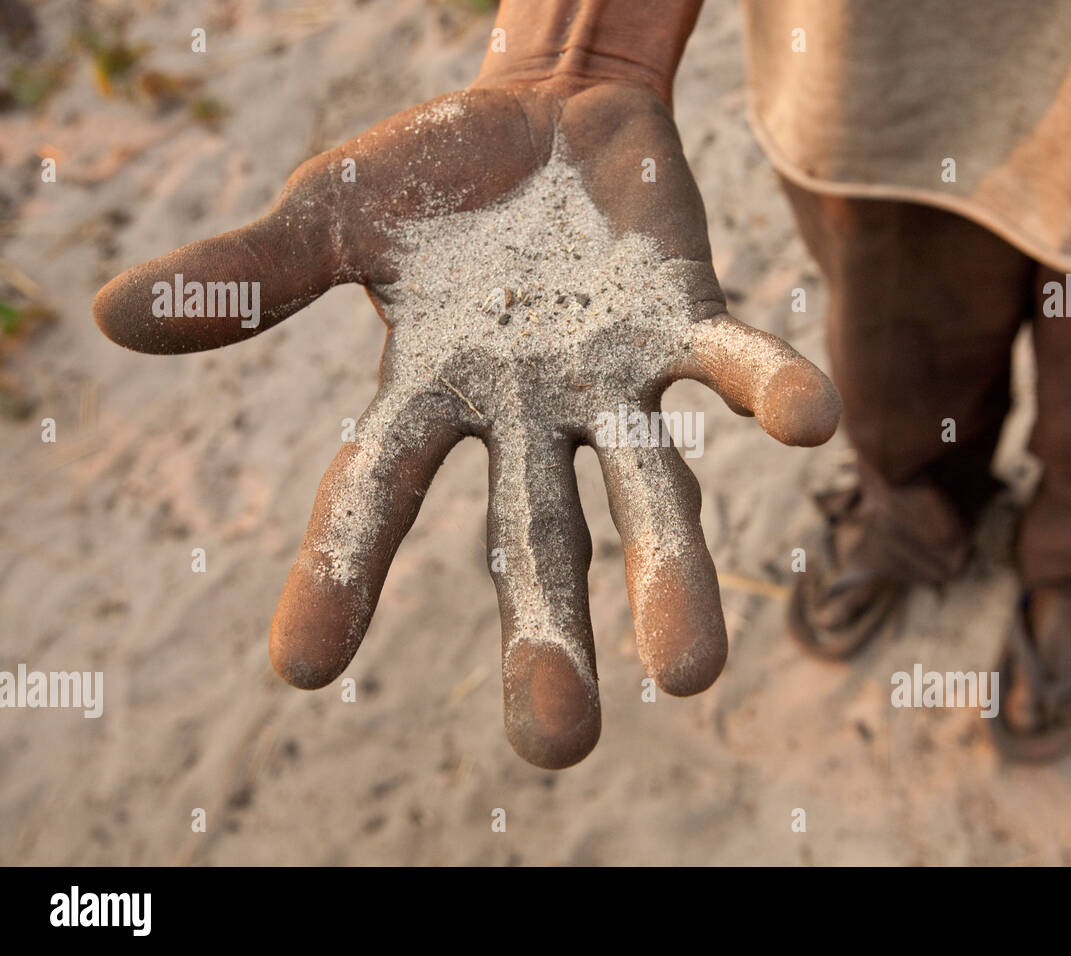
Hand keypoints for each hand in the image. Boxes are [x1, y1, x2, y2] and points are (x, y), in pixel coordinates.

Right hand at [93, 77, 839, 768]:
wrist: (548, 106)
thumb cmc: (433, 174)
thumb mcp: (331, 215)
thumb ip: (252, 275)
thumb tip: (113, 316)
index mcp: (430, 394)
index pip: (374, 495)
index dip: (340, 571)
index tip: (300, 665)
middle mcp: (527, 411)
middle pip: (533, 536)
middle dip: (546, 632)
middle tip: (557, 743)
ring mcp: (613, 375)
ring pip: (645, 484)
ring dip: (668, 571)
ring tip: (687, 673)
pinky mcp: (687, 320)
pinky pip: (733, 364)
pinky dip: (769, 390)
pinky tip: (808, 422)